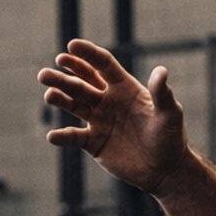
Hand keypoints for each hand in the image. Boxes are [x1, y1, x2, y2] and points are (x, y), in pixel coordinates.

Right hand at [38, 39, 191, 193]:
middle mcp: (107, 101)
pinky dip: (62, 137)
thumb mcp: (169, 114)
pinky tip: (53, 136)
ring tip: (48, 95)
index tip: (70, 45)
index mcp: (124, 88)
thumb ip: (162, 93)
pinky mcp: (93, 142)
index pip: (102, 65)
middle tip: (44, 74)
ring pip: (73, 105)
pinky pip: (73, 137)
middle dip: (63, 77)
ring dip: (59, 99)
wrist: (164, 169)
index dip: (87, 54)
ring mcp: (98, 121)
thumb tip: (161, 71)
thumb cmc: (171, 138)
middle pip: (81, 84)